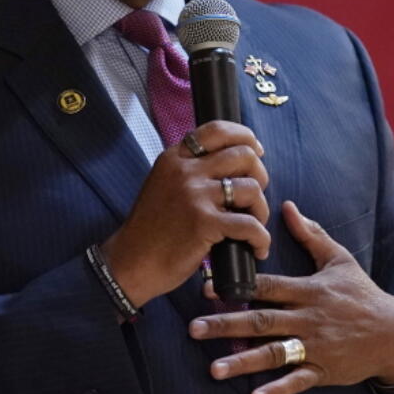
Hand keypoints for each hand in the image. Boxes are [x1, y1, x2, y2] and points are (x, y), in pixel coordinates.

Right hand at [101, 121, 270, 307]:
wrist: (132, 262)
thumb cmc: (151, 229)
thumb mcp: (163, 184)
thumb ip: (190, 170)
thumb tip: (232, 163)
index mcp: (175, 158)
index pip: (217, 130)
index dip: (245, 137)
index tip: (256, 152)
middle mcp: (185, 171)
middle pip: (243, 155)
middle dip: (260, 175)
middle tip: (253, 198)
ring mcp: (195, 195)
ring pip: (251, 188)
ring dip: (261, 210)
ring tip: (254, 227)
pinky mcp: (205, 223)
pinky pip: (250, 225)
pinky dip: (261, 240)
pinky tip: (257, 249)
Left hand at [188, 200, 393, 393]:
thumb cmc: (362, 293)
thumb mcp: (339, 259)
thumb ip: (311, 234)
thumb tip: (287, 205)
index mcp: (308, 290)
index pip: (267, 286)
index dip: (237, 287)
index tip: (206, 288)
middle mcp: (308, 318)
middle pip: (262, 321)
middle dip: (226, 325)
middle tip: (194, 328)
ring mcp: (315, 346)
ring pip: (274, 354)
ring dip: (243, 362)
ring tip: (214, 369)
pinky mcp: (324, 370)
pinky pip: (298, 381)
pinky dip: (278, 390)